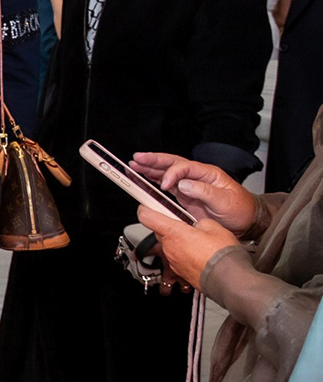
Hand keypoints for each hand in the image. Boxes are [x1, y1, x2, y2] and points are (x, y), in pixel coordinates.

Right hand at [130, 152, 257, 232]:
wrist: (247, 222)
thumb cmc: (241, 210)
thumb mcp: (226, 201)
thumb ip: (205, 192)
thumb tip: (184, 184)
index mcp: (208, 174)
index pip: (184, 168)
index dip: (172, 174)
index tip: (165, 185)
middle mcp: (197, 177)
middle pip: (172, 163)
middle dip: (153, 160)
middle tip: (137, 158)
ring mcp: (190, 186)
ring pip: (166, 173)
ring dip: (150, 169)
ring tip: (134, 165)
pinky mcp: (185, 196)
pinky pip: (166, 186)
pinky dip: (153, 182)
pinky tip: (143, 179)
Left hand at [138, 205, 242, 291]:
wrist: (228, 280)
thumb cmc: (222, 255)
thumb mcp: (214, 227)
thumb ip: (199, 222)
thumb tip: (197, 224)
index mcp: (173, 233)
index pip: (147, 217)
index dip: (145, 209)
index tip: (146, 206)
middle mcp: (169, 247)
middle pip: (160, 232)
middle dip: (169, 226)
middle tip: (184, 223)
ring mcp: (173, 261)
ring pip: (170, 245)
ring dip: (179, 241)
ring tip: (198, 241)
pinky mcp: (180, 271)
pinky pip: (178, 257)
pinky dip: (185, 253)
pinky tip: (200, 253)